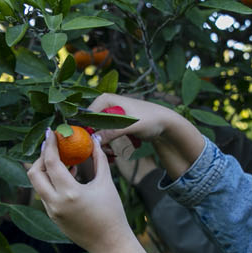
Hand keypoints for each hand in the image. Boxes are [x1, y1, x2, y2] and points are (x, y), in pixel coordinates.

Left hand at [27, 129, 150, 252]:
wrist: (110, 244)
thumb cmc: (112, 213)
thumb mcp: (106, 183)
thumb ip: (98, 159)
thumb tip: (95, 139)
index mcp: (69, 193)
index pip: (51, 162)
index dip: (50, 144)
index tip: (52, 132)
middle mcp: (55, 203)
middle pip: (34, 173)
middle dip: (41, 157)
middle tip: (54, 148)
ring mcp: (52, 212)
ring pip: (38, 185)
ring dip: (46, 171)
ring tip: (65, 163)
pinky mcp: (53, 218)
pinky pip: (46, 196)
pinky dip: (52, 183)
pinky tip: (68, 178)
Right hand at [88, 93, 206, 179]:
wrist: (165, 123)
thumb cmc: (150, 119)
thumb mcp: (131, 126)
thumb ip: (112, 131)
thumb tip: (94, 139)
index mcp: (105, 99)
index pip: (86, 117)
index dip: (88, 132)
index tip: (94, 146)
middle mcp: (104, 105)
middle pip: (90, 127)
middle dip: (97, 141)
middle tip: (109, 152)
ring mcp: (108, 115)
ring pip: (97, 134)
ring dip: (104, 146)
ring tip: (114, 153)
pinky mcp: (113, 125)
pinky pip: (104, 137)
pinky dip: (109, 145)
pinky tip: (116, 152)